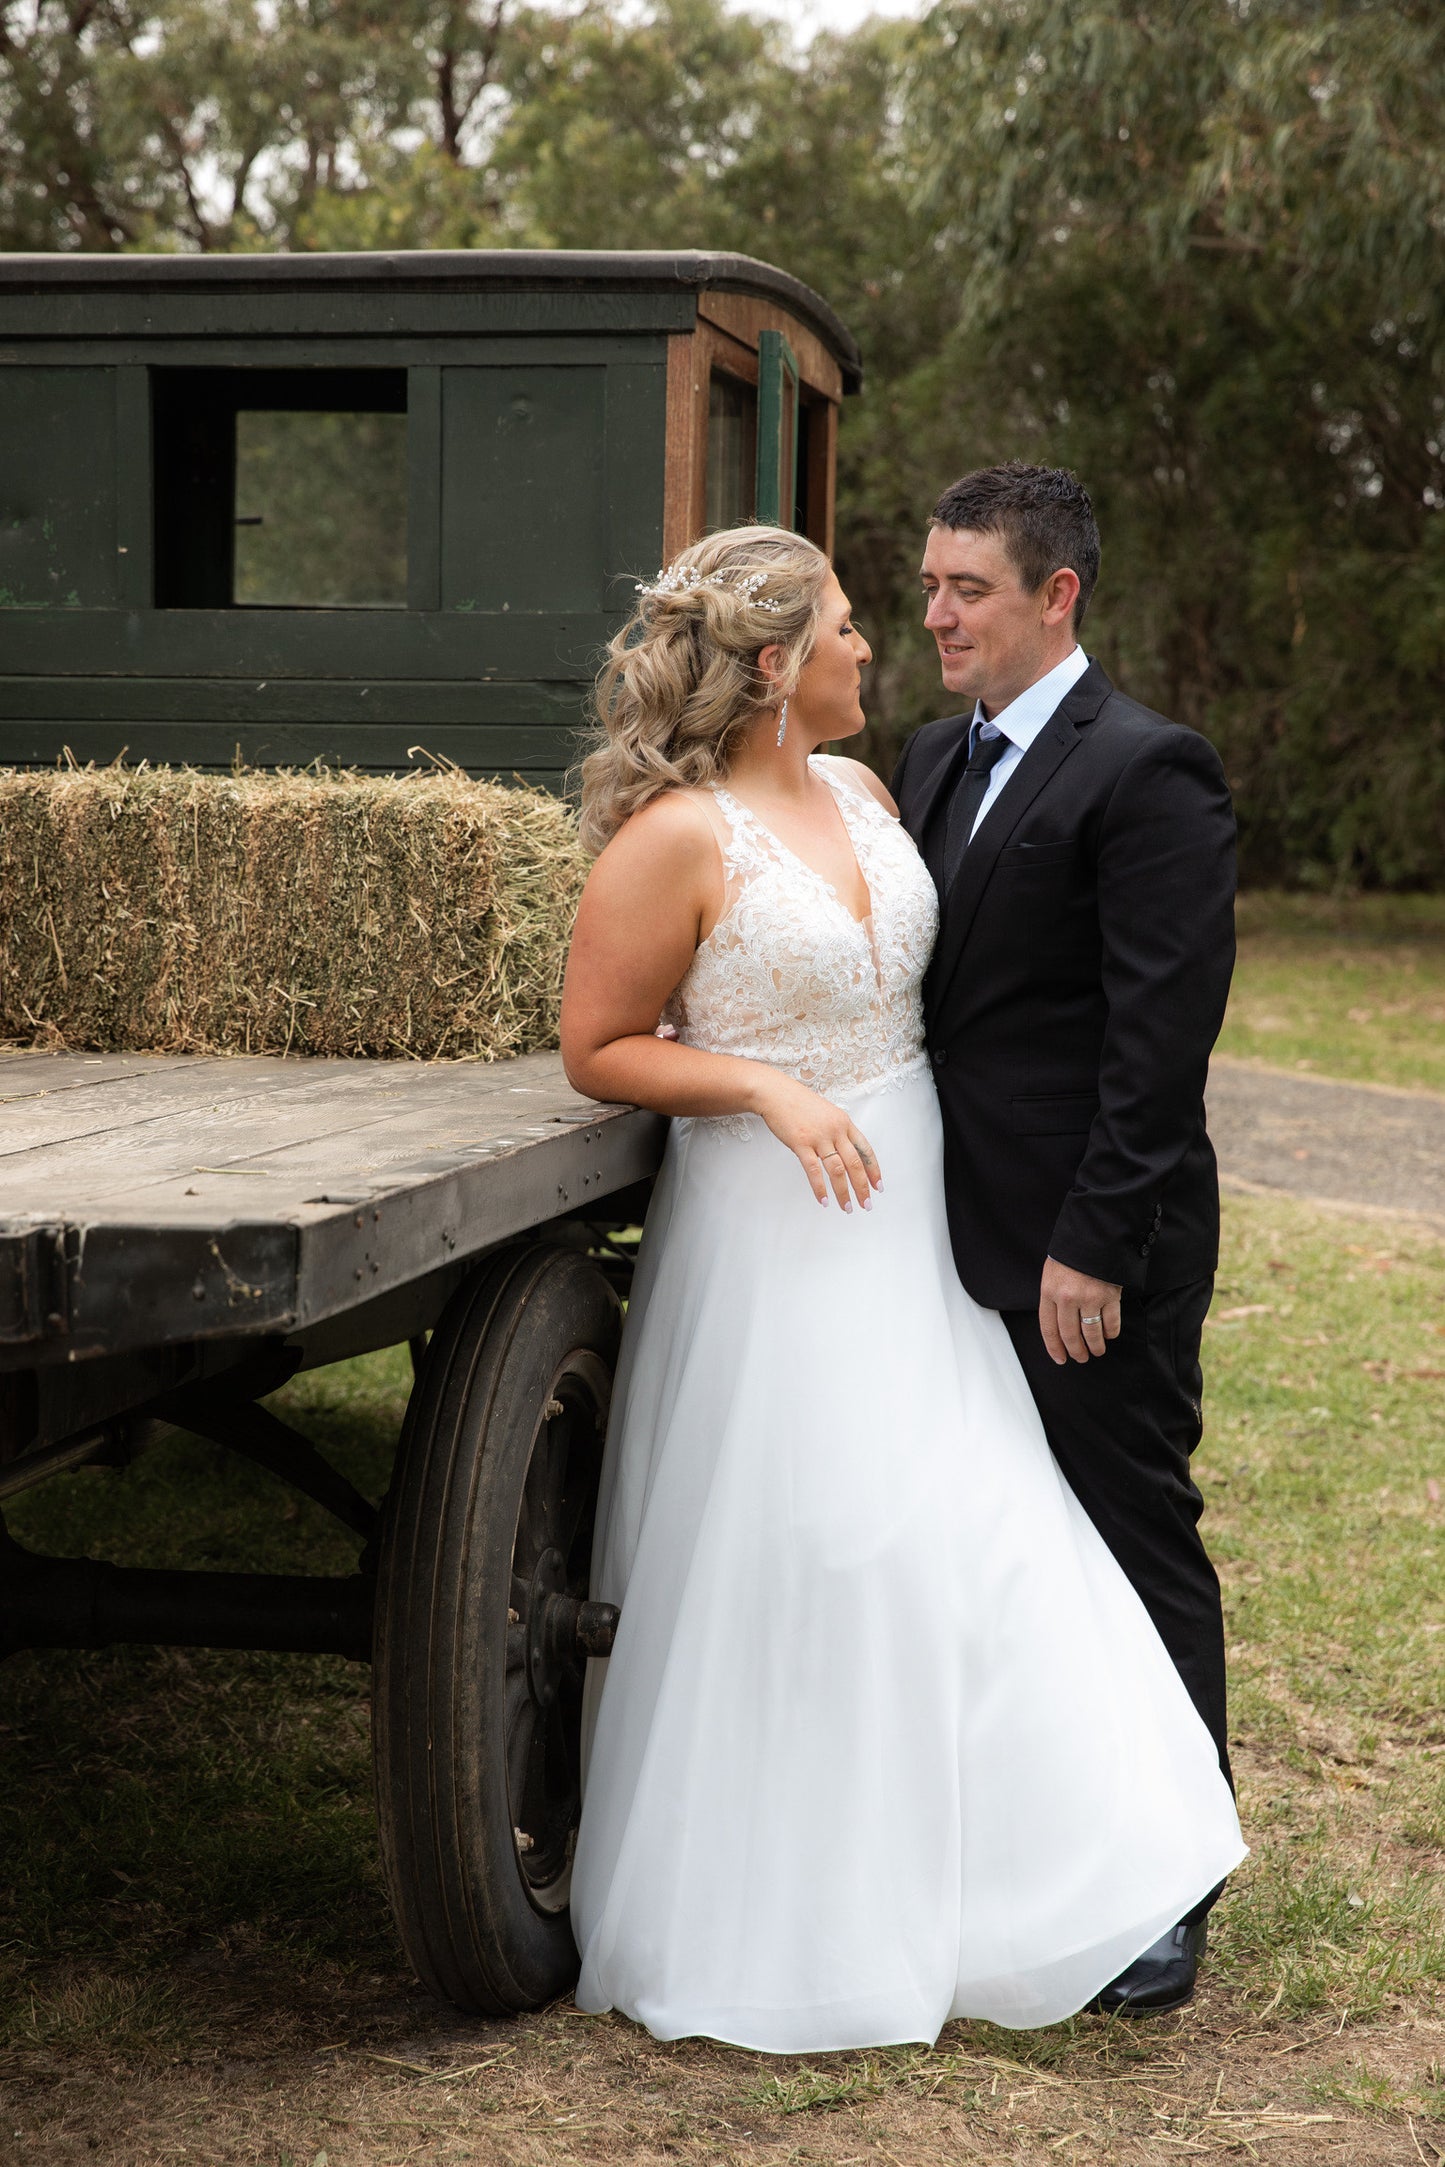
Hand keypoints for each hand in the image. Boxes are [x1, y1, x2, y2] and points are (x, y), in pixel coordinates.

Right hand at [752, 1073, 882, 1211]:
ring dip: (844, 1192)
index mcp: (844, 1123)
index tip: (878, 1186)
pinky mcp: (801, 1143)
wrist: (775, 1093)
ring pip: (837, 1170)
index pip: (865, 1150)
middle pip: (855, 1164)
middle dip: (862, 1187)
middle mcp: (835, 1130)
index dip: (874, 1170)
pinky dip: (820, 1188)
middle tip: (866, 1204)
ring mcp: (819, 1137)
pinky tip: (824, 1201)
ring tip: (847, 1208)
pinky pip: (814, 1170)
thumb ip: (837, 1131)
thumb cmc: (798, 1103)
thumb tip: (844, 1152)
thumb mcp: (826, 1114)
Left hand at [1039, 1257, 1121, 1365]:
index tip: (1060, 1358)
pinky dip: (1111, 1332)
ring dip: (1095, 1346)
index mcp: (1049, 1291)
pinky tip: (1109, 1334)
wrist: (1094, 1234)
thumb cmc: (1072, 1253)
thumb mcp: (1052, 1272)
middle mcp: (1067, 1298)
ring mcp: (1089, 1297)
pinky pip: (1111, 1322)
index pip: (1048, 1328)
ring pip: (1092, 1333)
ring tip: (1097, 1351)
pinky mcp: (1110, 1296)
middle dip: (1076, 1351)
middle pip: (1070, 1335)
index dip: (1054, 1347)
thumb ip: (1053, 1296)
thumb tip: (1057, 1322)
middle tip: (1081, 1357)